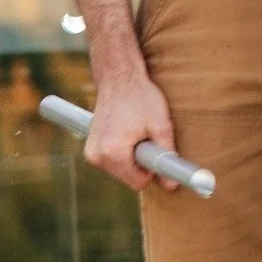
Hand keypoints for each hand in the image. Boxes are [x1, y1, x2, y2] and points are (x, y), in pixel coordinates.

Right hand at [86, 67, 177, 191]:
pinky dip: (121, 150)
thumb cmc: (141, 97)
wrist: (119, 75)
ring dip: (131, 155)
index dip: (152, 169)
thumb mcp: (161, 124)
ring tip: (135, 129)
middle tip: (146, 135)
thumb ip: (166, 155)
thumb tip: (171, 185)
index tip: (157, 151)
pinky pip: (111, 159)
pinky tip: (125, 129)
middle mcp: (97, 156)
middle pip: (128, 176)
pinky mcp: (90, 146)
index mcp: (113, 153)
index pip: (138, 182)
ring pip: (120, 168)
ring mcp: (91, 151)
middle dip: (140, 161)